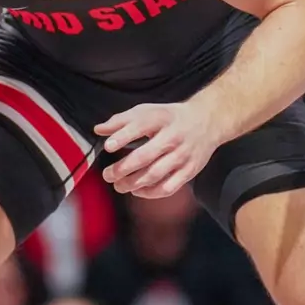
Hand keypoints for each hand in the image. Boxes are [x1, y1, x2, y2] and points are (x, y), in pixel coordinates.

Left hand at [95, 101, 222, 198]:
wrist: (207, 121)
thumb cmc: (168, 118)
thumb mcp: (146, 111)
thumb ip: (121, 120)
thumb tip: (98, 130)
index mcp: (160, 118)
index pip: (140, 126)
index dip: (122, 136)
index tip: (108, 146)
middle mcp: (173, 137)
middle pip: (145, 156)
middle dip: (123, 168)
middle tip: (107, 175)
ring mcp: (183, 155)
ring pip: (155, 174)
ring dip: (133, 183)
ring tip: (118, 186)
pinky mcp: (190, 170)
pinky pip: (168, 187)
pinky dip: (150, 193)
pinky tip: (137, 191)